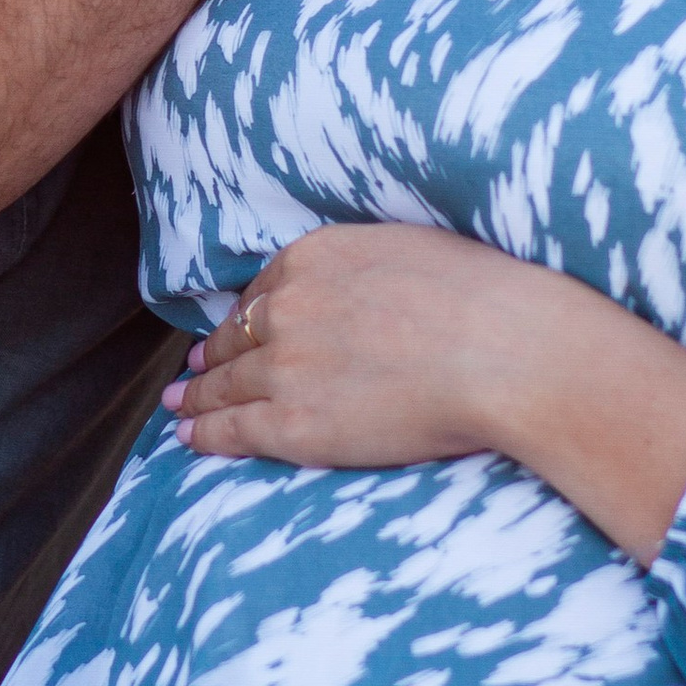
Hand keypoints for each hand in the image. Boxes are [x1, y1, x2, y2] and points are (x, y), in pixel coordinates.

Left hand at [165, 221, 685, 563]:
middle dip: (215, 354)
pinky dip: (203, 432)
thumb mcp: (414, 250)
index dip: (248, 314)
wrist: (503, 351)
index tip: (238, 327)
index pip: (265, 288)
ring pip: (225, 383)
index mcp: (316, 257)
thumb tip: (366, 284)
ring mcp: (284, 366)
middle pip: (238, 335)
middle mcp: (287, 305)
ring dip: (199, 394)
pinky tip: (188, 435)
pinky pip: (231, 429)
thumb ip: (368, 267)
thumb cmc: (484, 299)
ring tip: (183, 403)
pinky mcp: (292, 424)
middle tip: (197, 368)